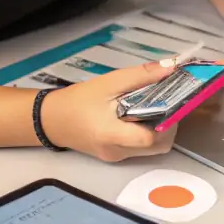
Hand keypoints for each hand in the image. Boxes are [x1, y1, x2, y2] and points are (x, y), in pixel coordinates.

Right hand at [41, 63, 174, 162]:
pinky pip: (140, 148)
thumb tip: (171, 67)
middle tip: (167, 102)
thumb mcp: (109, 82)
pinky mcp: (115, 156)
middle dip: (169, 126)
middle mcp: (117, 152)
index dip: (168, 121)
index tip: (172, 101)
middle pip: (157, 147)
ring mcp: (116, 157)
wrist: (51, 119)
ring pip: (151, 150)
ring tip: (155, 106)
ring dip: (160, 130)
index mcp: (112, 136)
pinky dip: (147, 133)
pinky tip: (142, 114)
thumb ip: (141, 76)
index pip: (151, 139)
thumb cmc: (79, 100)